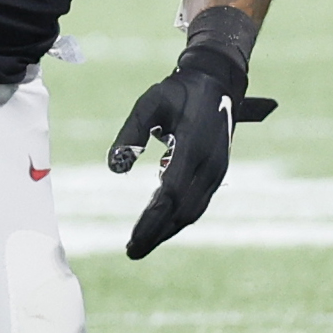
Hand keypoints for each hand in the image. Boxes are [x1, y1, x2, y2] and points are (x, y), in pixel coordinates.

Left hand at [107, 23, 276, 260]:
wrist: (218, 81)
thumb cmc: (179, 91)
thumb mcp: (149, 103)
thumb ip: (131, 134)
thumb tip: (114, 167)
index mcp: (194, 147)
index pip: (171, 194)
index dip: (151, 220)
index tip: (132, 238)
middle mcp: (210, 165)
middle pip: (183, 212)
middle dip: (157, 234)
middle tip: (132, 251)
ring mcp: (217, 171)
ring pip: (193, 212)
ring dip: (168, 230)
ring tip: (142, 244)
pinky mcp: (218, 173)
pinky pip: (198, 204)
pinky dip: (178, 218)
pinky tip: (159, 224)